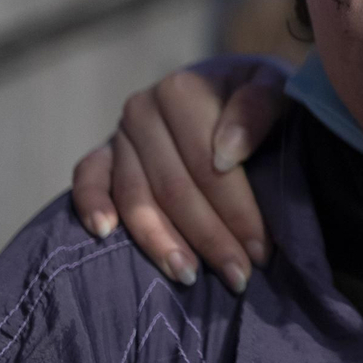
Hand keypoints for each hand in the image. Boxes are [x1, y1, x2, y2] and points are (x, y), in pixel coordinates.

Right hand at [71, 56, 290, 291]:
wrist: (230, 85)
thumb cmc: (257, 97)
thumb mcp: (273, 87)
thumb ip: (257, 108)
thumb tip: (226, 154)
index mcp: (181, 91)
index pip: (206, 163)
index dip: (235, 210)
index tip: (260, 250)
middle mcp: (143, 110)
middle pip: (173, 186)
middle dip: (209, 237)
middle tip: (238, 277)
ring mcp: (119, 134)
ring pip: (135, 196)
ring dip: (160, 241)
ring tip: (187, 276)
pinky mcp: (103, 153)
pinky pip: (88, 179)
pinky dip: (91, 204)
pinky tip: (104, 233)